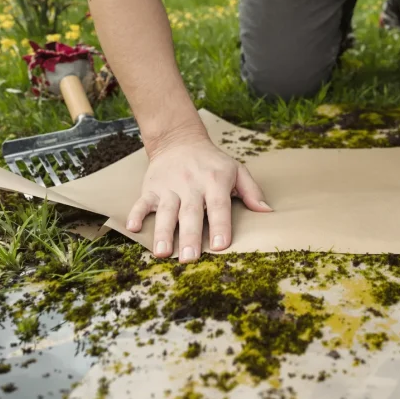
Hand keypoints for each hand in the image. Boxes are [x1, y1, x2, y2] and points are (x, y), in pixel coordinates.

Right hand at [126, 130, 271, 262]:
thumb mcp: (237, 170)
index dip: (220, 225)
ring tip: (163, 252)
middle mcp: (191, 184)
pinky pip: (142, 201)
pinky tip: (133, 227)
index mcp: (215, 181)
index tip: (221, 245)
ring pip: (167, 211)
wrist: (179, 140)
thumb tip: (266, 211)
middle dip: (191, 236)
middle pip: (191, 213)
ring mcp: (170, 186)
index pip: (219, 205)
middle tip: (190, 258)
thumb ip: (251, 191)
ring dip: (164, 232)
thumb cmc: (212, 162)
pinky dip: (137, 213)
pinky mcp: (151, 187)